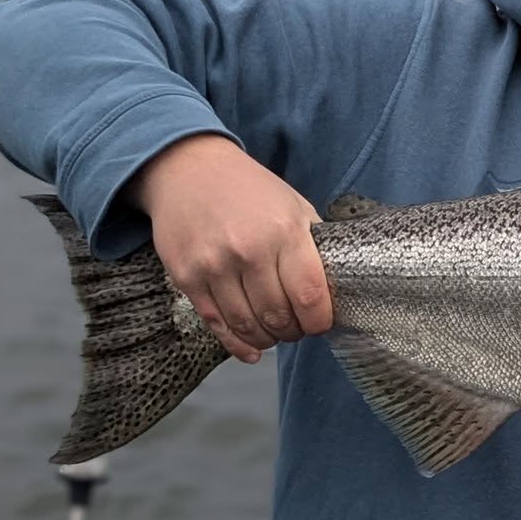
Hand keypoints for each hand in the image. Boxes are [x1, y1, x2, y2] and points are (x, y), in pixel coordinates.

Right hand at [128, 134, 332, 362]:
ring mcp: (214, 266)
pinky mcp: (187, 277)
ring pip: (248, 325)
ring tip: (275, 334)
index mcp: (284, 231)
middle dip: (294, 331)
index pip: (310, 295)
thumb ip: (313, 244)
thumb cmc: (248, 189)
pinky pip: (216, 323)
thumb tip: (334, 286)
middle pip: (279, 316)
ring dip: (267, 339)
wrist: (187, 169)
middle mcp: (249, 251)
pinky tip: (251, 349)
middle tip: (297, 329)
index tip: (321, 324)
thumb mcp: (293, 204)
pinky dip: (237, 343)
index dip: (319, 320)